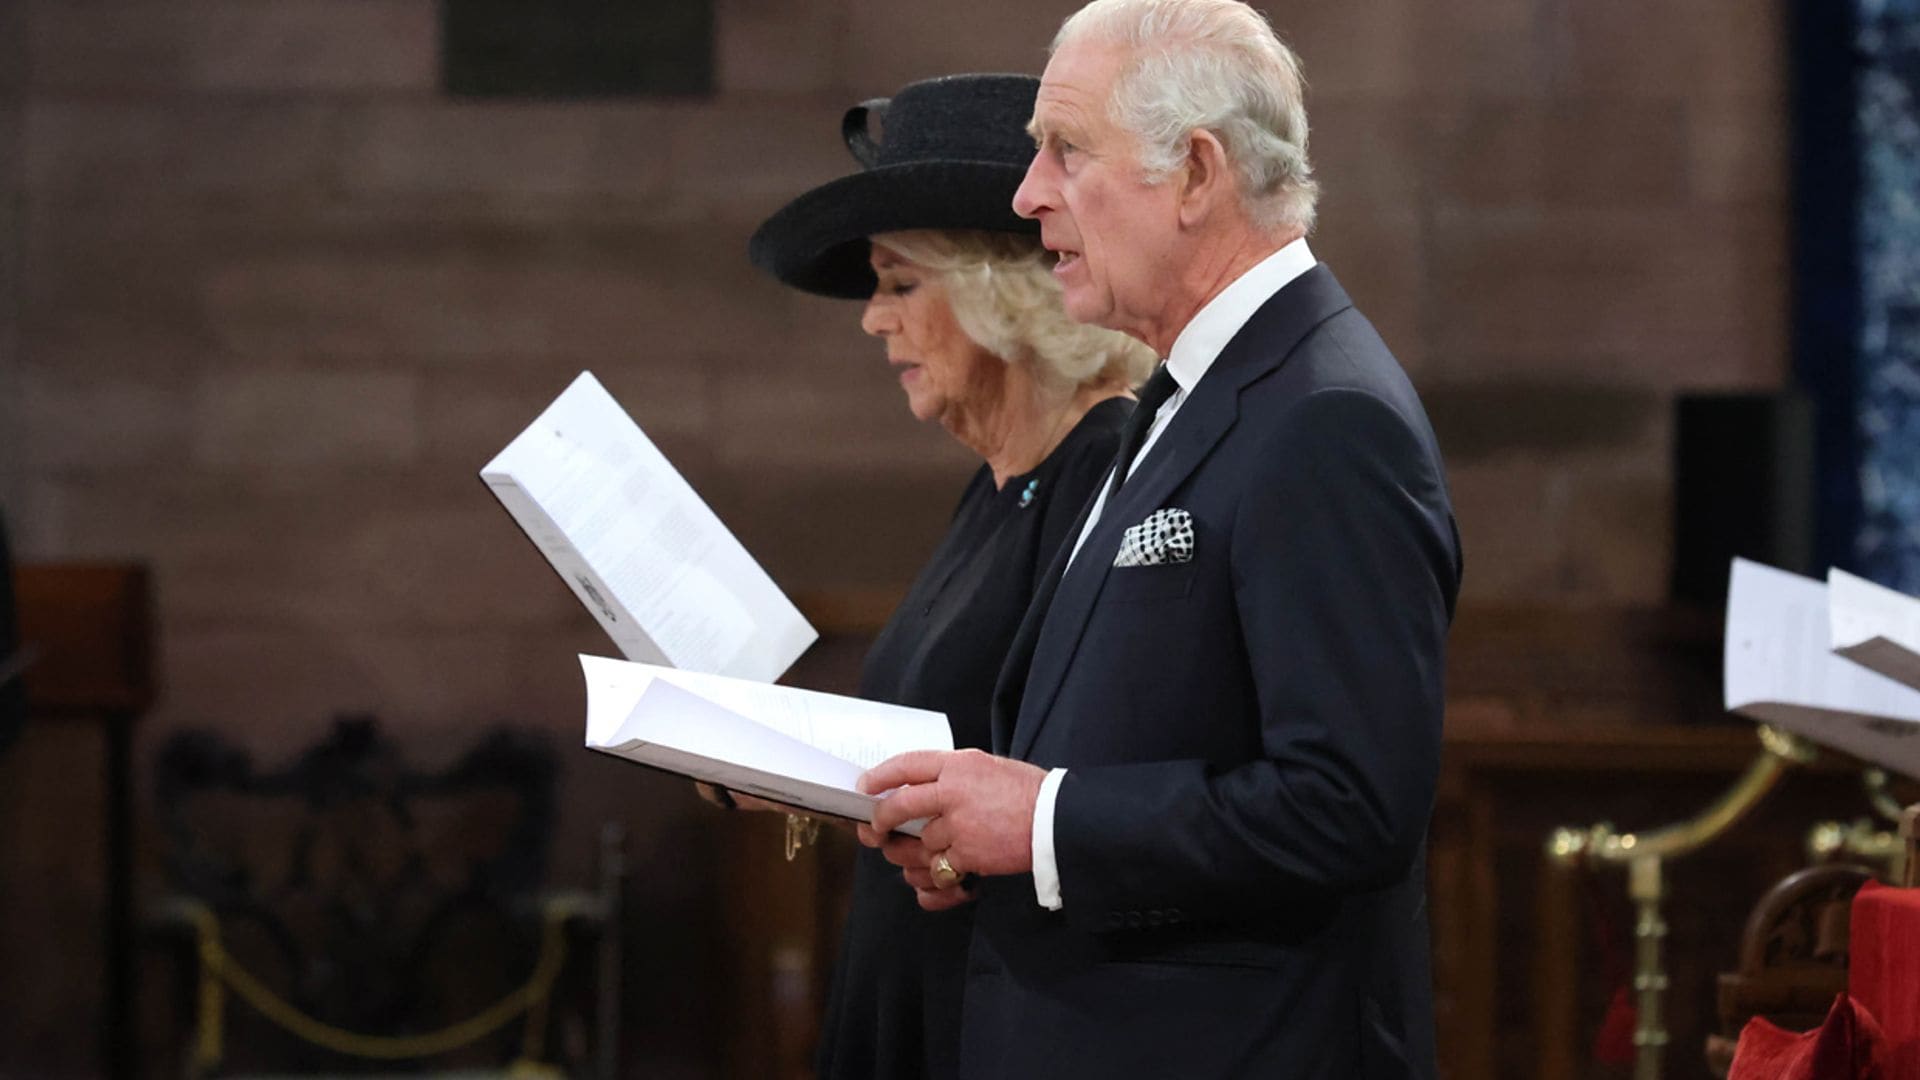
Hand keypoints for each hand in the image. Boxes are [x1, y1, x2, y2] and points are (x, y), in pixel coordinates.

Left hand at [857, 749, 1046, 884]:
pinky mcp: (968, 854)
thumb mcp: (987, 768)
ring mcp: (959, 825)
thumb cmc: (1025, 792)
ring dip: (910, 857)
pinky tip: (934, 880)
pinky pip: (937, 872)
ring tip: (912, 859)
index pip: (906, 764)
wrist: (1056, 819)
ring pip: (917, 845)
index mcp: (958, 765)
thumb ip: (953, 776)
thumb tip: (917, 790)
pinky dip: (932, 881)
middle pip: (899, 807)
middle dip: (881, 821)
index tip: (864, 787)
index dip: (880, 776)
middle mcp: (953, 792)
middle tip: (876, 830)